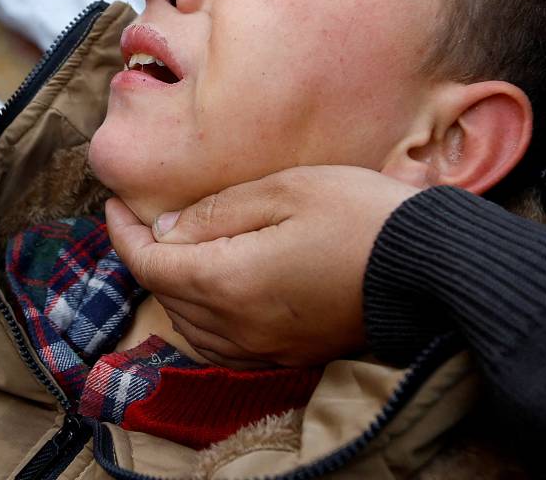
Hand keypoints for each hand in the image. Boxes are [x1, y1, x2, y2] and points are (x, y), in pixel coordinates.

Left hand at [106, 166, 418, 367]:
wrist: (430, 268)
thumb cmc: (360, 216)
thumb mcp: (284, 190)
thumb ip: (218, 211)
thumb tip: (169, 229)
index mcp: (229, 280)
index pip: (150, 263)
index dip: (123, 232)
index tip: (115, 204)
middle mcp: (238, 325)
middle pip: (165, 296)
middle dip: (146, 256)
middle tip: (142, 218)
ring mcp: (264, 347)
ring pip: (189, 327)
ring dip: (171, 289)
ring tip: (175, 249)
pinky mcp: (288, 355)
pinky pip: (223, 346)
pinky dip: (202, 319)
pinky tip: (213, 292)